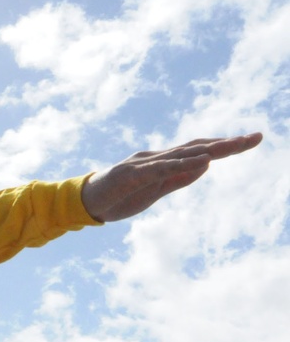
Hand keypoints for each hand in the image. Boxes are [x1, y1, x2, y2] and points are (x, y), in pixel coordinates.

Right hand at [81, 133, 262, 221]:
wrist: (85, 204)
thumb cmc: (118, 197)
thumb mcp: (155, 191)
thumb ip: (179, 178)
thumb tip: (207, 165)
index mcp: (163, 162)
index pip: (199, 150)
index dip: (225, 146)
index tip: (251, 141)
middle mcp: (156, 157)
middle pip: (197, 147)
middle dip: (227, 143)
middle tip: (255, 137)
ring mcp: (144, 164)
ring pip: (182, 153)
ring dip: (210, 149)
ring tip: (236, 145)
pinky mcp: (133, 174)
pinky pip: (162, 168)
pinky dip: (184, 163)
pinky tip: (203, 161)